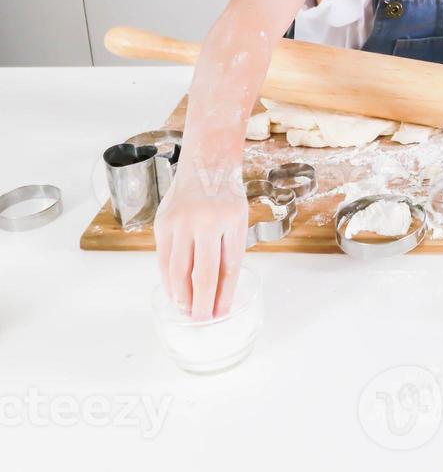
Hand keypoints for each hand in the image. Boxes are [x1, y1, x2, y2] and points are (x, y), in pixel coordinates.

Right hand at [154, 164, 247, 320]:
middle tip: (202, 321)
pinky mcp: (162, 224)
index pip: (229, 267)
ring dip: (182, 296)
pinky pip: (163, 259)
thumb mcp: (238, 220)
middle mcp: (205, 222)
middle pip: (202, 273)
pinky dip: (168, 280)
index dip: (224, 294)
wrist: (205, 165)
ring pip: (178, 270)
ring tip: (187, 311)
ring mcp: (180, 222)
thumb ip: (229, 251)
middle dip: (202, 302)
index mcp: (231, 220)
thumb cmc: (226, 197)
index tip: (221, 313)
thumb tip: (221, 292)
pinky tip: (174, 292)